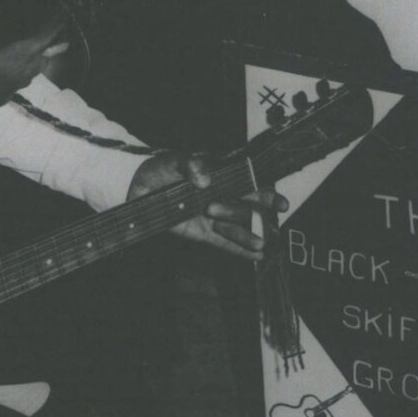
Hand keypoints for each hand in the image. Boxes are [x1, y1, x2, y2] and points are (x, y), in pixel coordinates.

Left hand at [129, 149, 284, 259]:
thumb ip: (191, 164)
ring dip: (247, 235)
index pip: (251, 184)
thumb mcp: (174, 160)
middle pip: (246, 208)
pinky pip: (223, 243)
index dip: (268, 195)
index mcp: (222, 175)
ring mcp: (214, 216)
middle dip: (250, 214)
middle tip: (240, 217)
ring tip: (259, 245)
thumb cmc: (161, 168)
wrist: (138, 187)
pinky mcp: (202, 233)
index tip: (280, 205)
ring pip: (237, 228)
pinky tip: (256, 256)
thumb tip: (205, 180)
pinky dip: (239, 250)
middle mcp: (222, 197)